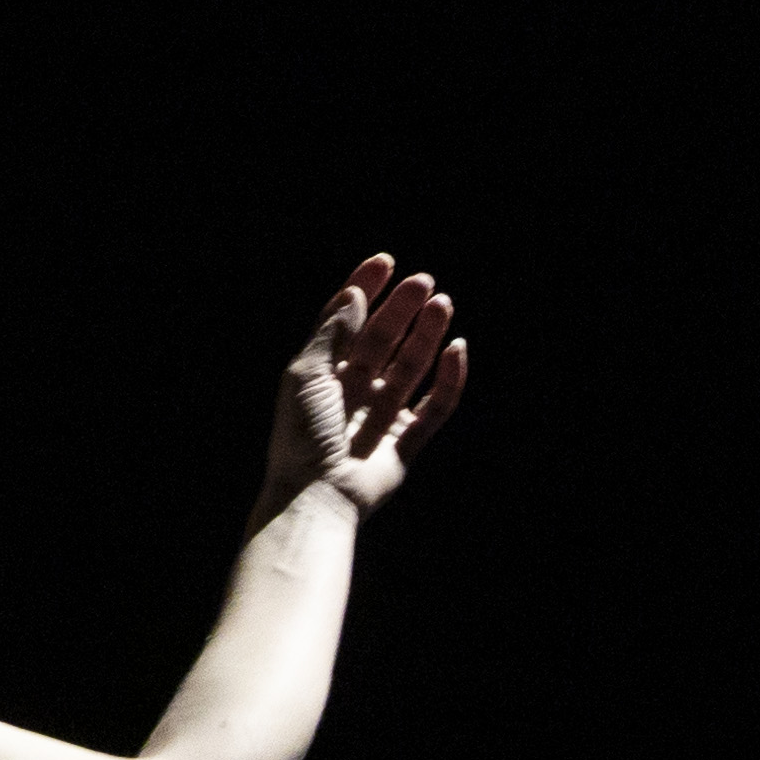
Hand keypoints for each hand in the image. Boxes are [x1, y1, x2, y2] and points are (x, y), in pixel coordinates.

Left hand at [264, 253, 467, 516]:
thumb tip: (353, 294)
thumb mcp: (306, 375)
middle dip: (402, 309)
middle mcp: (351, 394)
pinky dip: (449, 379)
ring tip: (442, 304)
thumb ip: (331, 333)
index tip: (385, 262)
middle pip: (382, 341)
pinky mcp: (405, 444)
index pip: (346, 323)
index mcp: (321, 376)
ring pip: (410, 368)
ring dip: (427, 335)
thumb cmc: (301, 437)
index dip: (365, 291)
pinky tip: (457, 350)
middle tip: (424, 282)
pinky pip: (435, 407)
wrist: (315, 496)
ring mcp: (380, 418)